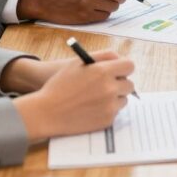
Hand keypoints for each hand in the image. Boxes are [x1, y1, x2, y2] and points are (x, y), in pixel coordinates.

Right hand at [13, 49, 134, 140]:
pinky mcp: (107, 120)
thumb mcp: (78, 63)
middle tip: (107, 85)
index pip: (129, 66)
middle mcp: (110, 88)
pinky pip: (115, 112)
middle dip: (120, 83)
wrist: (47, 112)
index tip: (118, 71)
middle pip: (129, 84)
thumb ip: (102, 56)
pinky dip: (107, 110)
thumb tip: (119, 58)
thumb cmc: (60, 85)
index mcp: (103, 71)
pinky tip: (92, 108)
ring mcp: (110, 106)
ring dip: (115, 98)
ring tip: (96, 98)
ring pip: (124, 99)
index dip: (123, 68)